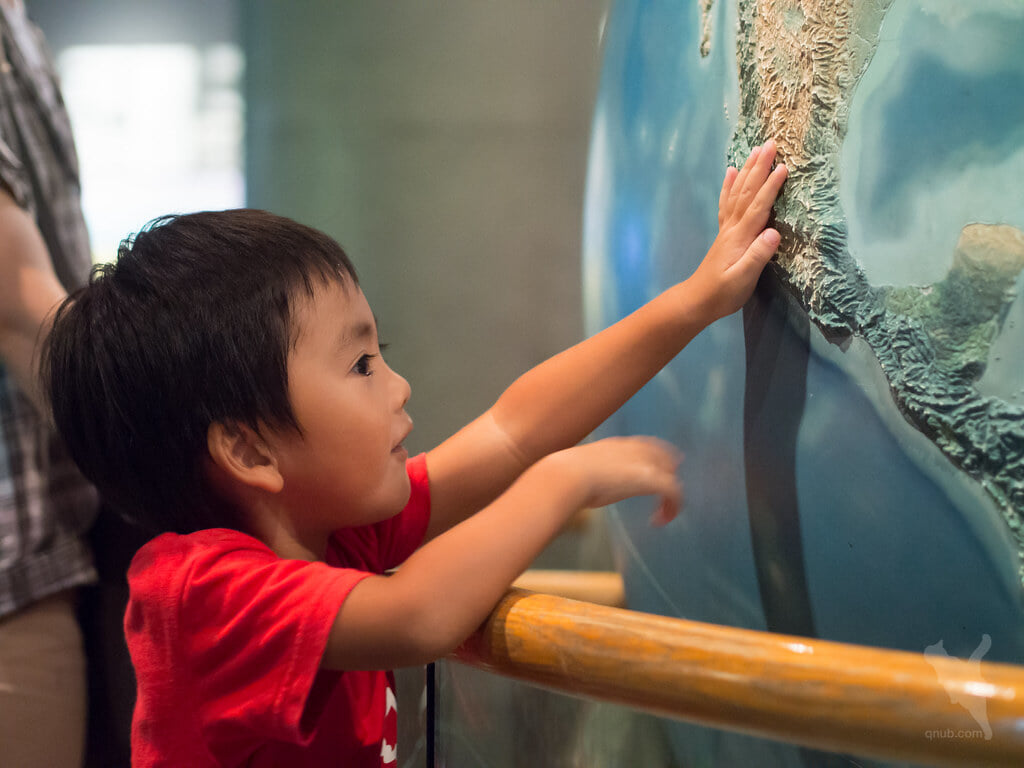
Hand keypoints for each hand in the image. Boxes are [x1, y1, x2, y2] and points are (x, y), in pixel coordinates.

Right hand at [546, 436, 683, 525]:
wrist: (564, 476)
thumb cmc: (558, 478)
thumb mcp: (567, 474)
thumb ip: (570, 478)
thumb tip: (551, 488)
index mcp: (613, 446)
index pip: (642, 445)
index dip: (653, 456)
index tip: (658, 466)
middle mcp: (631, 450)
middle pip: (662, 456)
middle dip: (669, 471)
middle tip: (669, 492)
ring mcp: (642, 463)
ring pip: (671, 476)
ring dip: (670, 496)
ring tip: (665, 514)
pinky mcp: (650, 479)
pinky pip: (673, 492)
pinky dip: (672, 507)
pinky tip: (661, 520)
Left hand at [687, 140, 787, 320]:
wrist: (697, 301)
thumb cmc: (723, 293)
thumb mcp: (743, 279)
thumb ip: (758, 256)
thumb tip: (774, 232)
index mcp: (741, 237)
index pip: (758, 206)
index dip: (771, 186)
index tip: (784, 167)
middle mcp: (733, 227)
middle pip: (747, 192)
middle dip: (759, 167)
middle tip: (771, 143)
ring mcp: (727, 228)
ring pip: (737, 193)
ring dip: (747, 170)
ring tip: (755, 150)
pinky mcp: (724, 233)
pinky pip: (727, 203)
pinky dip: (729, 185)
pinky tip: (731, 172)